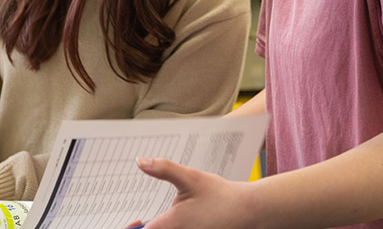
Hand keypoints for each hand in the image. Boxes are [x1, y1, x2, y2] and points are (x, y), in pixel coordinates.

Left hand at [133, 157, 252, 228]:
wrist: (248, 211)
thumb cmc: (220, 195)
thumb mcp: (191, 177)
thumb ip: (164, 169)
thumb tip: (139, 162)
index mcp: (172, 225)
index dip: (133, 227)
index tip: (135, 220)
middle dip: (146, 228)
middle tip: (142, 220)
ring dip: (159, 227)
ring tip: (157, 221)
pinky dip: (172, 227)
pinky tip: (180, 220)